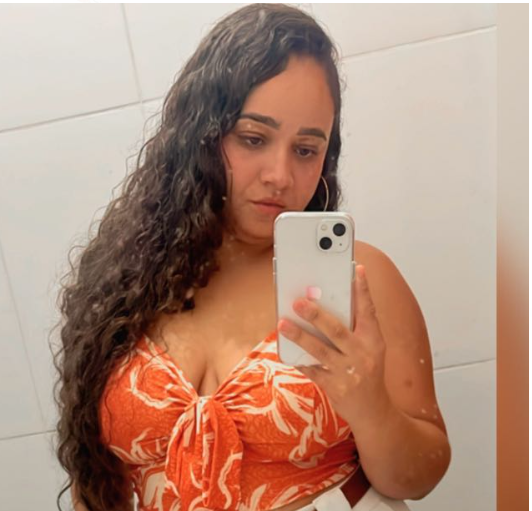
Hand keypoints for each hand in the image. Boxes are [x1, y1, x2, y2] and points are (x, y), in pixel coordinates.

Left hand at [277, 264, 390, 424]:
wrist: (373, 411)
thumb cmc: (368, 371)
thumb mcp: (371, 347)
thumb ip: (357, 326)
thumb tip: (337, 299)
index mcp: (374, 341)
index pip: (369, 311)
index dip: (363, 290)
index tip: (356, 269)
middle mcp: (362, 355)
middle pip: (336, 331)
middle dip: (316, 315)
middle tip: (298, 302)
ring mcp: (348, 372)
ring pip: (319, 350)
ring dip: (299, 335)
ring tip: (283, 323)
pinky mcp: (334, 387)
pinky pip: (311, 369)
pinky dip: (298, 358)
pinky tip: (285, 349)